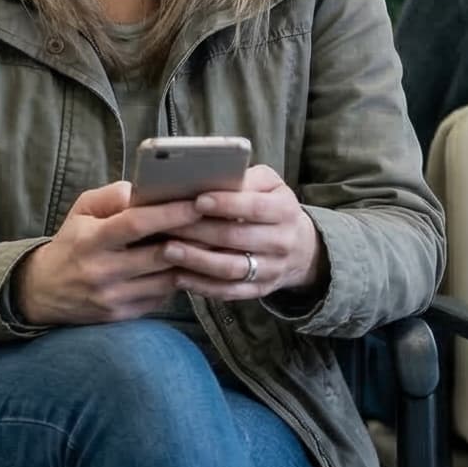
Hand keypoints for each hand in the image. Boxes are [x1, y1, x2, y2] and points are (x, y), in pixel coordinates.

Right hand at [13, 181, 203, 326]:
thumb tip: (146, 189)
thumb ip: (112, 196)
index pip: (135, 224)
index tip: (199, 201)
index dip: (170, 212)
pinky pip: (162, 296)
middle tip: (220, 222)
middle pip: (158, 254)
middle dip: (193, 237)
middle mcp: (102, 271)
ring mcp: (114, 297)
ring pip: (167, 279)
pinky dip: (178, 279)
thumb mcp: (81, 212)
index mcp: (90, 240)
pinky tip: (191, 265)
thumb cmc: (71, 244)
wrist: (43, 292)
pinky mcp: (123, 315)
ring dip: (192, 261)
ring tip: (213, 242)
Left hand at [159, 165, 325, 301]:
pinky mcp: (260, 289)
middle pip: (237, 238)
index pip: (255, 208)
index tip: (197, 201)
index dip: (226, 204)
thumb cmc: (271, 205)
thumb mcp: (267, 184)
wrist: (300, 247)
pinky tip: (177, 275)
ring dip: (196, 260)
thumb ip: (244, 179)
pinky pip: (228, 291)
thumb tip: (209, 175)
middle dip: (200, 232)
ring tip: (167, 250)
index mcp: (286, 210)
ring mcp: (272, 269)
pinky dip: (202, 285)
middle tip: (168, 225)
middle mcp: (283, 242)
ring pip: (230, 268)